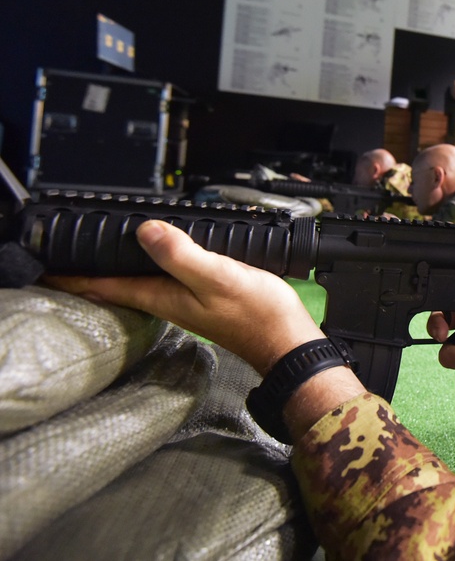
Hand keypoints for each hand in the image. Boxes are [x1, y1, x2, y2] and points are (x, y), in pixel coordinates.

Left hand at [46, 220, 322, 374]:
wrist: (288, 341)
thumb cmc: (258, 314)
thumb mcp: (217, 276)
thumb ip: (181, 254)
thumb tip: (145, 231)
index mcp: (163, 297)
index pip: (106, 287)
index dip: (74, 277)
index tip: (47, 267)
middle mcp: (168, 303)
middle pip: (117, 288)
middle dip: (90, 274)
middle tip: (67, 257)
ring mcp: (186, 304)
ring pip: (138, 285)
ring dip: (117, 273)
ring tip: (100, 257)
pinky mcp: (204, 301)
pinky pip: (164, 283)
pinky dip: (149, 270)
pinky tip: (156, 262)